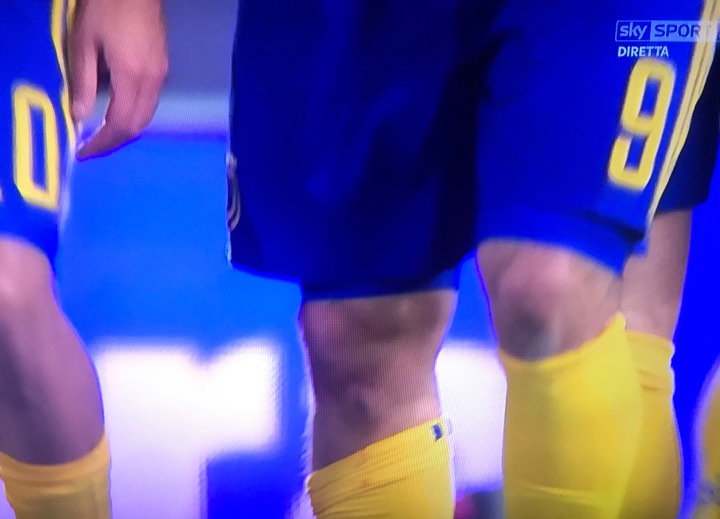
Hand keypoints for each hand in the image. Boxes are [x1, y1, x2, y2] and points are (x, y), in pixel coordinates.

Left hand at [69, 0, 168, 159]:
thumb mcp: (84, 42)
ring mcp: (161, 75)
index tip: (84, 151)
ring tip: (102, 131)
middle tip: (92, 146)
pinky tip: (117, 109)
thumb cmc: (106, 8)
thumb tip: (78, 116)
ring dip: (125, 128)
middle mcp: (153, 82)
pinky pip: (150, 101)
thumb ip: (82, 82)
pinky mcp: (163, 67)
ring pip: (146, 115)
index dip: (103, 142)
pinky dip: (134, 113)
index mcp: (133, 78)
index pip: (121, 124)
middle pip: (137, 124)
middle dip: (115, 140)